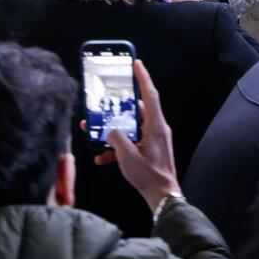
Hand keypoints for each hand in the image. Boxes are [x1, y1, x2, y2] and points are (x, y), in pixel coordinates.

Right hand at [94, 60, 179, 211]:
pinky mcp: (150, 148)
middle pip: (136, 110)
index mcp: (155, 126)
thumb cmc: (149, 176)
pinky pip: (132, 141)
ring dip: (114, 130)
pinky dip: (118, 146)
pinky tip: (102, 158)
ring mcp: (154, 138)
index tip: (136, 63)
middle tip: (105, 100)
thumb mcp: (127, 157)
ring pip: (131, 127)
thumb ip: (116, 140)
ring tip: (96, 132)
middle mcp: (157, 128)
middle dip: (119, 107)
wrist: (163, 196)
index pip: (150, 94)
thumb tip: (110, 130)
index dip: (143, 77)